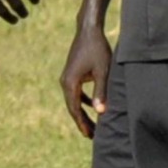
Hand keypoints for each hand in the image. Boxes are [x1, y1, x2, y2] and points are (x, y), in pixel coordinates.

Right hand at [60, 23, 112, 137]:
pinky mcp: (72, 73)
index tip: (89, 135)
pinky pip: (76, 92)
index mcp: (70, 82)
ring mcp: (67, 77)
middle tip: (92, 136)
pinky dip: (83, 101)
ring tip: (92, 125)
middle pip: (73, 107)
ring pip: (74, 100)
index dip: (82, 123)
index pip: (75, 109)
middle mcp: (65, 81)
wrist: (88, 30)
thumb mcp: (102, 71)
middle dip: (82, 121)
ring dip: (83, 112)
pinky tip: (92, 107)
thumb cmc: (97, 49)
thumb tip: (101, 112)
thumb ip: (101, 91)